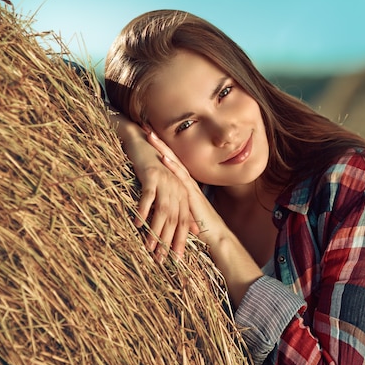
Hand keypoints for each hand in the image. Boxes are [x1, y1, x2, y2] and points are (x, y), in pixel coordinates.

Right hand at [134, 152, 195, 261]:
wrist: (144, 146)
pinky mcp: (152, 175)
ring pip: (162, 211)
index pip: (183, 222)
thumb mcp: (170, 191)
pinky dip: (142, 211)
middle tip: (160, 258)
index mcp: (183, 194)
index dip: (180, 241)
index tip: (176, 258)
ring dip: (155, 230)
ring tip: (148, 246)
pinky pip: (148, 196)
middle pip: (174, 219)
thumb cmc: (155, 171)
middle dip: (168, 241)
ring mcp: (165, 182)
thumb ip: (182, 210)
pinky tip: (137, 223)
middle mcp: (177, 189)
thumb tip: (194, 230)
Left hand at [146, 132, 223, 247]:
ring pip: (175, 164)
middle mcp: (188, 184)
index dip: (161, 150)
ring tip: (152, 137)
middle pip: (172, 158)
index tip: (150, 138)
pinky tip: (164, 158)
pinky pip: (181, 178)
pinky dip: (173, 167)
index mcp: (185, 187)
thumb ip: (172, 205)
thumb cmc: (200, 227)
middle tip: (148, 128)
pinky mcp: (192, 196)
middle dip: (160, 144)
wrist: (216, 236)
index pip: (172, 164)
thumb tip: (159, 203)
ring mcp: (190, 188)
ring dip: (163, 149)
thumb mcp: (182, 213)